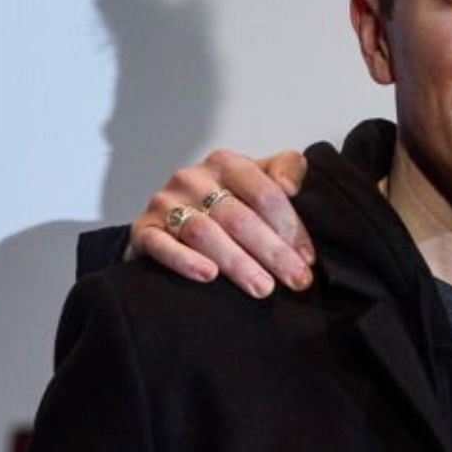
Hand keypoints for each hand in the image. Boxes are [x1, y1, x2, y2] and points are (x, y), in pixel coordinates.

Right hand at [126, 148, 314, 296]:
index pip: (265, 193)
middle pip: (239, 217)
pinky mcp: (144, 229)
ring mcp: (165, 203)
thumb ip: (287, 169)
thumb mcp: (261, 178)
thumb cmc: (228, 200)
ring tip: (262, 287)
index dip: (290, 227)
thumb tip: (291, 185)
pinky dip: (185, 260)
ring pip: (204, 232)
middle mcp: (192, 178)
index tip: (308, 258)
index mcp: (226, 163)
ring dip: (237, 262)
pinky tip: (209, 275)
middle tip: (295, 280)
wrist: (172, 218)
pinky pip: (162, 245)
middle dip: (272, 252)